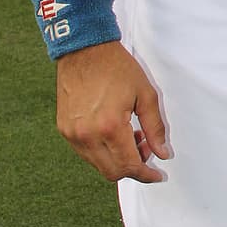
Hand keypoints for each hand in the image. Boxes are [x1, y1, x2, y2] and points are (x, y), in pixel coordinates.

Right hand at [56, 41, 169, 183]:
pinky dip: (102, 151)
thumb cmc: (117, 68)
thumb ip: (155, 128)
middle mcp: (87, 135)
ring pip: (98, 164)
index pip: (129, 166)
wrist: (84, 51)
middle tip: (146, 148)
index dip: (146, 175)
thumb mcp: (146, 94)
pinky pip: (85, 153)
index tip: (157, 175)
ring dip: (117, 159)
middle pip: (112, 172)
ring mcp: (72, 134)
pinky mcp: (64, 129)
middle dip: (133, 168)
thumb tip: (162, 154)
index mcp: (110, 127)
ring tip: (132, 134)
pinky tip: (114, 132)